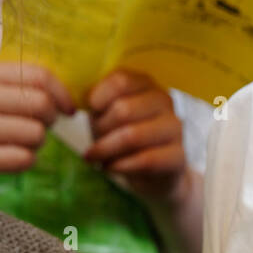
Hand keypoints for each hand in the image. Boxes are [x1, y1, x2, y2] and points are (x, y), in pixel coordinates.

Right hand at [0, 62, 74, 172]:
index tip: (67, 108)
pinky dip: (25, 159)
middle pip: (41, 104)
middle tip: (42, 124)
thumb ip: (15, 84)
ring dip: (37, 140)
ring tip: (22, 140)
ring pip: (36, 133)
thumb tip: (62, 103)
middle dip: (50, 118)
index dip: (61, 93)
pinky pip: (23, 158)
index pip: (38, 76)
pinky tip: (11, 155)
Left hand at [82, 68, 188, 201]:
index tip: (90, 110)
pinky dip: (120, 166)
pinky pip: (145, 160)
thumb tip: (74, 100)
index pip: (121, 81)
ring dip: (106, 150)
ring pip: (132, 135)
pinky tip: (109, 168)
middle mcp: (163, 101)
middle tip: (92, 142)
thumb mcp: (103, 115)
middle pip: (123, 109)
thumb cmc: (120, 135)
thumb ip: (93, 103)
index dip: (98, 96)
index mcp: (144, 84)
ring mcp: (174, 127)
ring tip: (95, 157)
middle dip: (100, 130)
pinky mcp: (178, 155)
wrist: (151, 171)